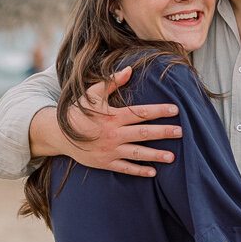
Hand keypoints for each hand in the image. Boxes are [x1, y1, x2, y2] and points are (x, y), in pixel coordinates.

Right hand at [52, 66, 182, 175]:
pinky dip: (139, 170)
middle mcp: (114, 134)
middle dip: (163, 132)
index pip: (140, 113)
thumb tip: (129, 69)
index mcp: (113, 116)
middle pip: (143, 133)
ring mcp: (110, 150)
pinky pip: (125, 168)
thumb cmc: (78, 112)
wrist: (59, 134)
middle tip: (181, 132)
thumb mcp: (92, 94)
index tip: (175, 110)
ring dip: (155, 155)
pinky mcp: (105, 162)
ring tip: (172, 157)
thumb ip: (111, 82)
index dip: (159, 111)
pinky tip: (153, 172)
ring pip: (137, 153)